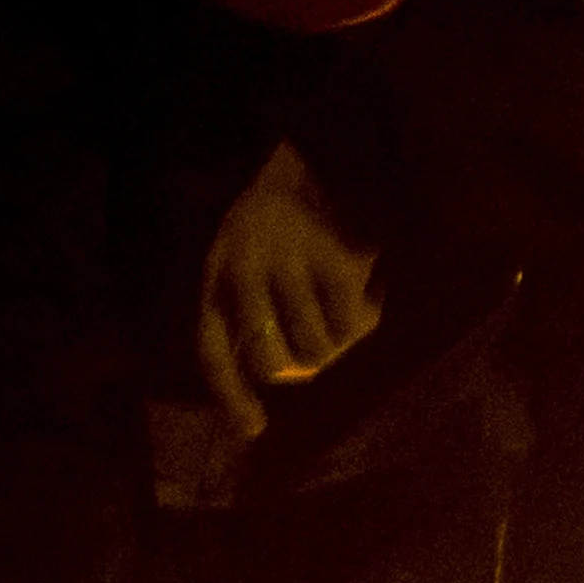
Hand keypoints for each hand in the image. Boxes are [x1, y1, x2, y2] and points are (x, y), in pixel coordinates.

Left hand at [196, 140, 380, 437]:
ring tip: (348, 311)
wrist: (330, 151)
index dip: (231, 396)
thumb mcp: (245, 253)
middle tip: (320, 354)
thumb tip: (275, 381)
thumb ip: (248, 309)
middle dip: (298, 368)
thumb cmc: (287, 216)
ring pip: (316, 349)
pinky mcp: (337, 264)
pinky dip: (368, 316)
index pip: (213, 348)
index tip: (254, 431)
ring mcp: (290, 267)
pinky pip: (354, 326)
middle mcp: (244, 269)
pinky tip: (371, 288)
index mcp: (216, 270)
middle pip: (268, 360)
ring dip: (337, 342)